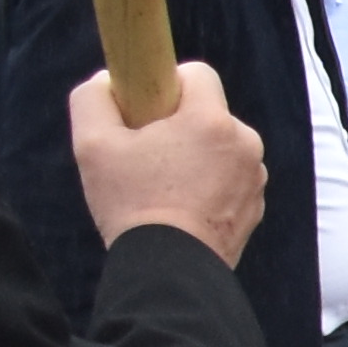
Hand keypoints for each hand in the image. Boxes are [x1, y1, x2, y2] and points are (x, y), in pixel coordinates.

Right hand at [72, 64, 266, 264]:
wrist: (168, 272)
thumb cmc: (131, 204)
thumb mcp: (92, 143)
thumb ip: (93, 97)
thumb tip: (107, 81)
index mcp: (213, 120)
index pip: (196, 74)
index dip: (165, 85)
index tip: (145, 113)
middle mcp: (245, 144)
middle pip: (207, 114)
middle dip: (178, 126)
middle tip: (147, 157)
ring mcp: (255, 179)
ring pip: (219, 149)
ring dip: (194, 158)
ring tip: (162, 189)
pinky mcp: (255, 209)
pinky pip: (228, 181)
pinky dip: (208, 187)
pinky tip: (180, 209)